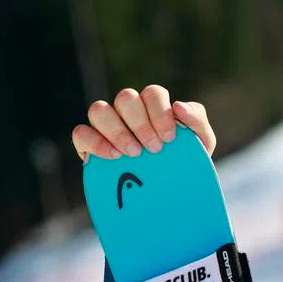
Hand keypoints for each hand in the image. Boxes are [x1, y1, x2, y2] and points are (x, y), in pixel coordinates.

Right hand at [72, 85, 216, 161]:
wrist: (172, 188)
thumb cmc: (186, 160)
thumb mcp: (201, 143)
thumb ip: (196, 121)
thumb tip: (179, 106)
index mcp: (154, 106)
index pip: (152, 93)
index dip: (160, 112)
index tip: (169, 138)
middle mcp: (128, 110)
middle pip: (125, 98)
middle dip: (140, 123)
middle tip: (154, 148)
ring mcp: (107, 125)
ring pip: (99, 110)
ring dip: (117, 130)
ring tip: (134, 154)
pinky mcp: (90, 144)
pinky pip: (81, 133)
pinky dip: (95, 142)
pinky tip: (114, 157)